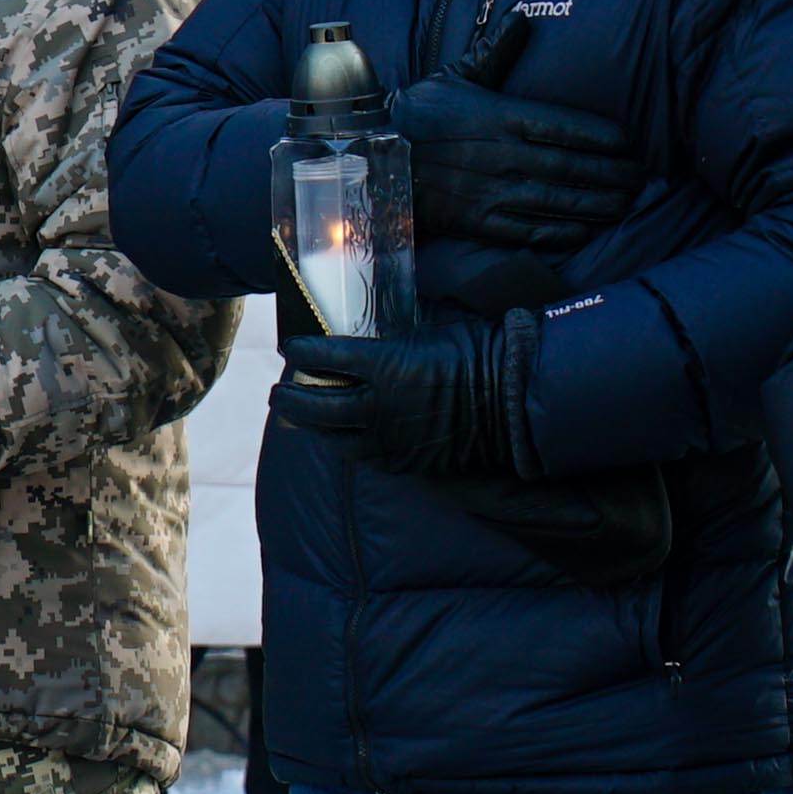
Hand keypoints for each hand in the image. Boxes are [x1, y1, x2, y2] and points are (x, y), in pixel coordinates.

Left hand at [274, 316, 529, 474]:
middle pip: (317, 404)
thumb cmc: (476, 354)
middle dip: (290, 398)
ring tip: (298, 418)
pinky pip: (366, 455)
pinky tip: (340, 437)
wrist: (515, 401)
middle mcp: (379, 404)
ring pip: (335, 437)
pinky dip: (347, 444)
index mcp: (383, 365)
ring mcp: (392, 437)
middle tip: (277, 392)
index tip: (291, 347)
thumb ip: (389, 340)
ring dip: (312, 427)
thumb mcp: (426, 333)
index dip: (301, 351)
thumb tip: (368, 332)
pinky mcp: (407, 461)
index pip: (323, 356)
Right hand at [394, 11, 638, 252]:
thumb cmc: (415, 116)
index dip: (605, 136)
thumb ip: (493, 52)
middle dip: (614, 173)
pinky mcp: (480, 220)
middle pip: (574, 166)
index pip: (568, 126)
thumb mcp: (453, 78)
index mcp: (501, 117)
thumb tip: (521, 16)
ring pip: (560, 200)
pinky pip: (531, 229)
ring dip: (599, 204)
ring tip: (625, 203)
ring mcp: (493, 190)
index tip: (630, 142)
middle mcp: (504, 155)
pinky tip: (585, 229)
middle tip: (641, 176)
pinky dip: (562, 231)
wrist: (372, 159)